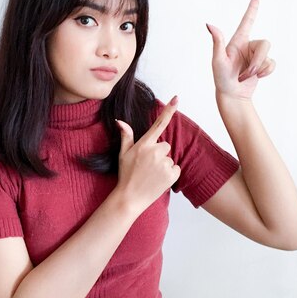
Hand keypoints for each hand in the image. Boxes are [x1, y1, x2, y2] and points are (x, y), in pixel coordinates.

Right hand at [114, 96, 180, 214]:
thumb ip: (126, 136)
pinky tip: (158, 179)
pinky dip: (170, 174)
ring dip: (163, 165)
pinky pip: (176, 168)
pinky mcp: (171, 174)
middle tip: (147, 165)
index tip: (176, 98)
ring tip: (151, 175)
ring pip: (170, 158)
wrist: (130, 198)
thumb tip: (120, 120)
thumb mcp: (123, 154)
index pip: (158, 124)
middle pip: (165, 145)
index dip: (168, 110)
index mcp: (144, 144)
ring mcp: (164, 163)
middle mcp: (155, 152)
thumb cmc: (125, 175)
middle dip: (159, 153)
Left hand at [205, 0, 275, 100]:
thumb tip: (209, 24)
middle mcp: (248, 46)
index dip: (252, 9)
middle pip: (265, 44)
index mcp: (237, 41)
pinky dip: (266, 72)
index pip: (247, 21)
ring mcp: (256, 55)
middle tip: (246, 73)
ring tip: (246, 77)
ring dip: (259, 68)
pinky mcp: (262, 65)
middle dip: (257, 61)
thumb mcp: (218, 60)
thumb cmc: (221, 79)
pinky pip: (272, 64)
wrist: (231, 95)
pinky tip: (257, 77)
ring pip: (268, 55)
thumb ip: (217, 42)